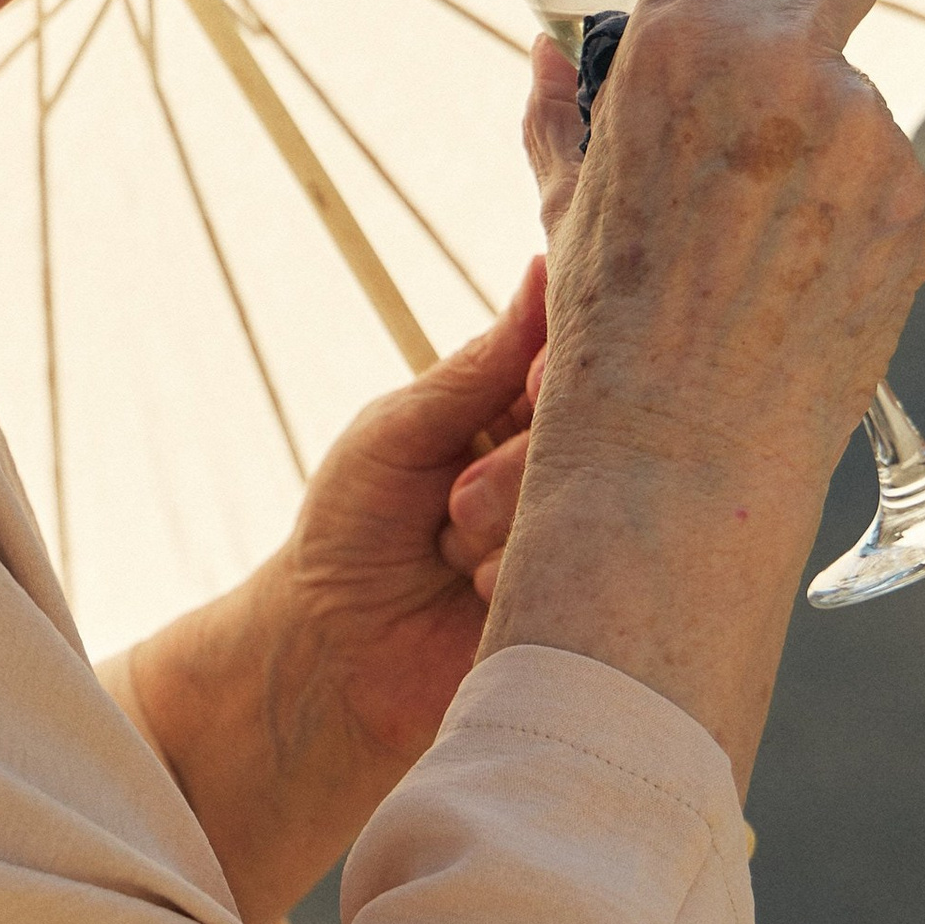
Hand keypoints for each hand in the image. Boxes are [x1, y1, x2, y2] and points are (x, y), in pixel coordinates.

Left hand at [121, 263, 550, 923]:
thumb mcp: (397, 433)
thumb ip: (475, 369)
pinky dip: (521, 580)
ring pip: (592, 501)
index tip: (528, 388)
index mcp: (521, 411)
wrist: (330, 653)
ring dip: (506, 530)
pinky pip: (591, 574)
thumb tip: (540, 270)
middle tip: (453, 503)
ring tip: (451, 558)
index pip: (577, 359)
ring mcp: (579, 534)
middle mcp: (561, 466)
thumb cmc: (351, 528)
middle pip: (594, 431)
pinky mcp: (586, 603)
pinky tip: (479, 598)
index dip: (558, 371)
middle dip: (513, 469)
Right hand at [483, 0, 924, 791]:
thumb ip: (565, 108)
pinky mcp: (909, 202)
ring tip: (757, 223)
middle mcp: (785, 64)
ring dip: (822, 123)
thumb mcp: (569, 197)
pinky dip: (847, 200)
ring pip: (860, 83)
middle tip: (803, 12)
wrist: (680, 447)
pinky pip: (884, 170)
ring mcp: (863, 133)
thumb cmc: (604, 322)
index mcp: (683, 38)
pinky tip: (793, 267)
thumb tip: (551, 47)